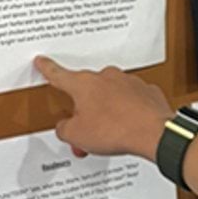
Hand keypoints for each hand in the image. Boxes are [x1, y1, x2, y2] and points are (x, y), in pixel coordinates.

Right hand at [34, 57, 171, 159]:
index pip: (58, 74)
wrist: (154, 133)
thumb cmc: (117, 130)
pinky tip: (128, 128)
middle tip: (86, 134)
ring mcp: (128, 82)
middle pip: (87, 93)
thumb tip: (66, 127)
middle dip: (85, 113)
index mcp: (83, 84)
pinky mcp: (146, 92)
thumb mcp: (76, 135)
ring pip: (110, 98)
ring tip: (110, 137)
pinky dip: (128, 113)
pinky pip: (131, 101)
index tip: (42, 61)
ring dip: (107, 115)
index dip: (47, 69)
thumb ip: (64, 128)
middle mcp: (106, 77)